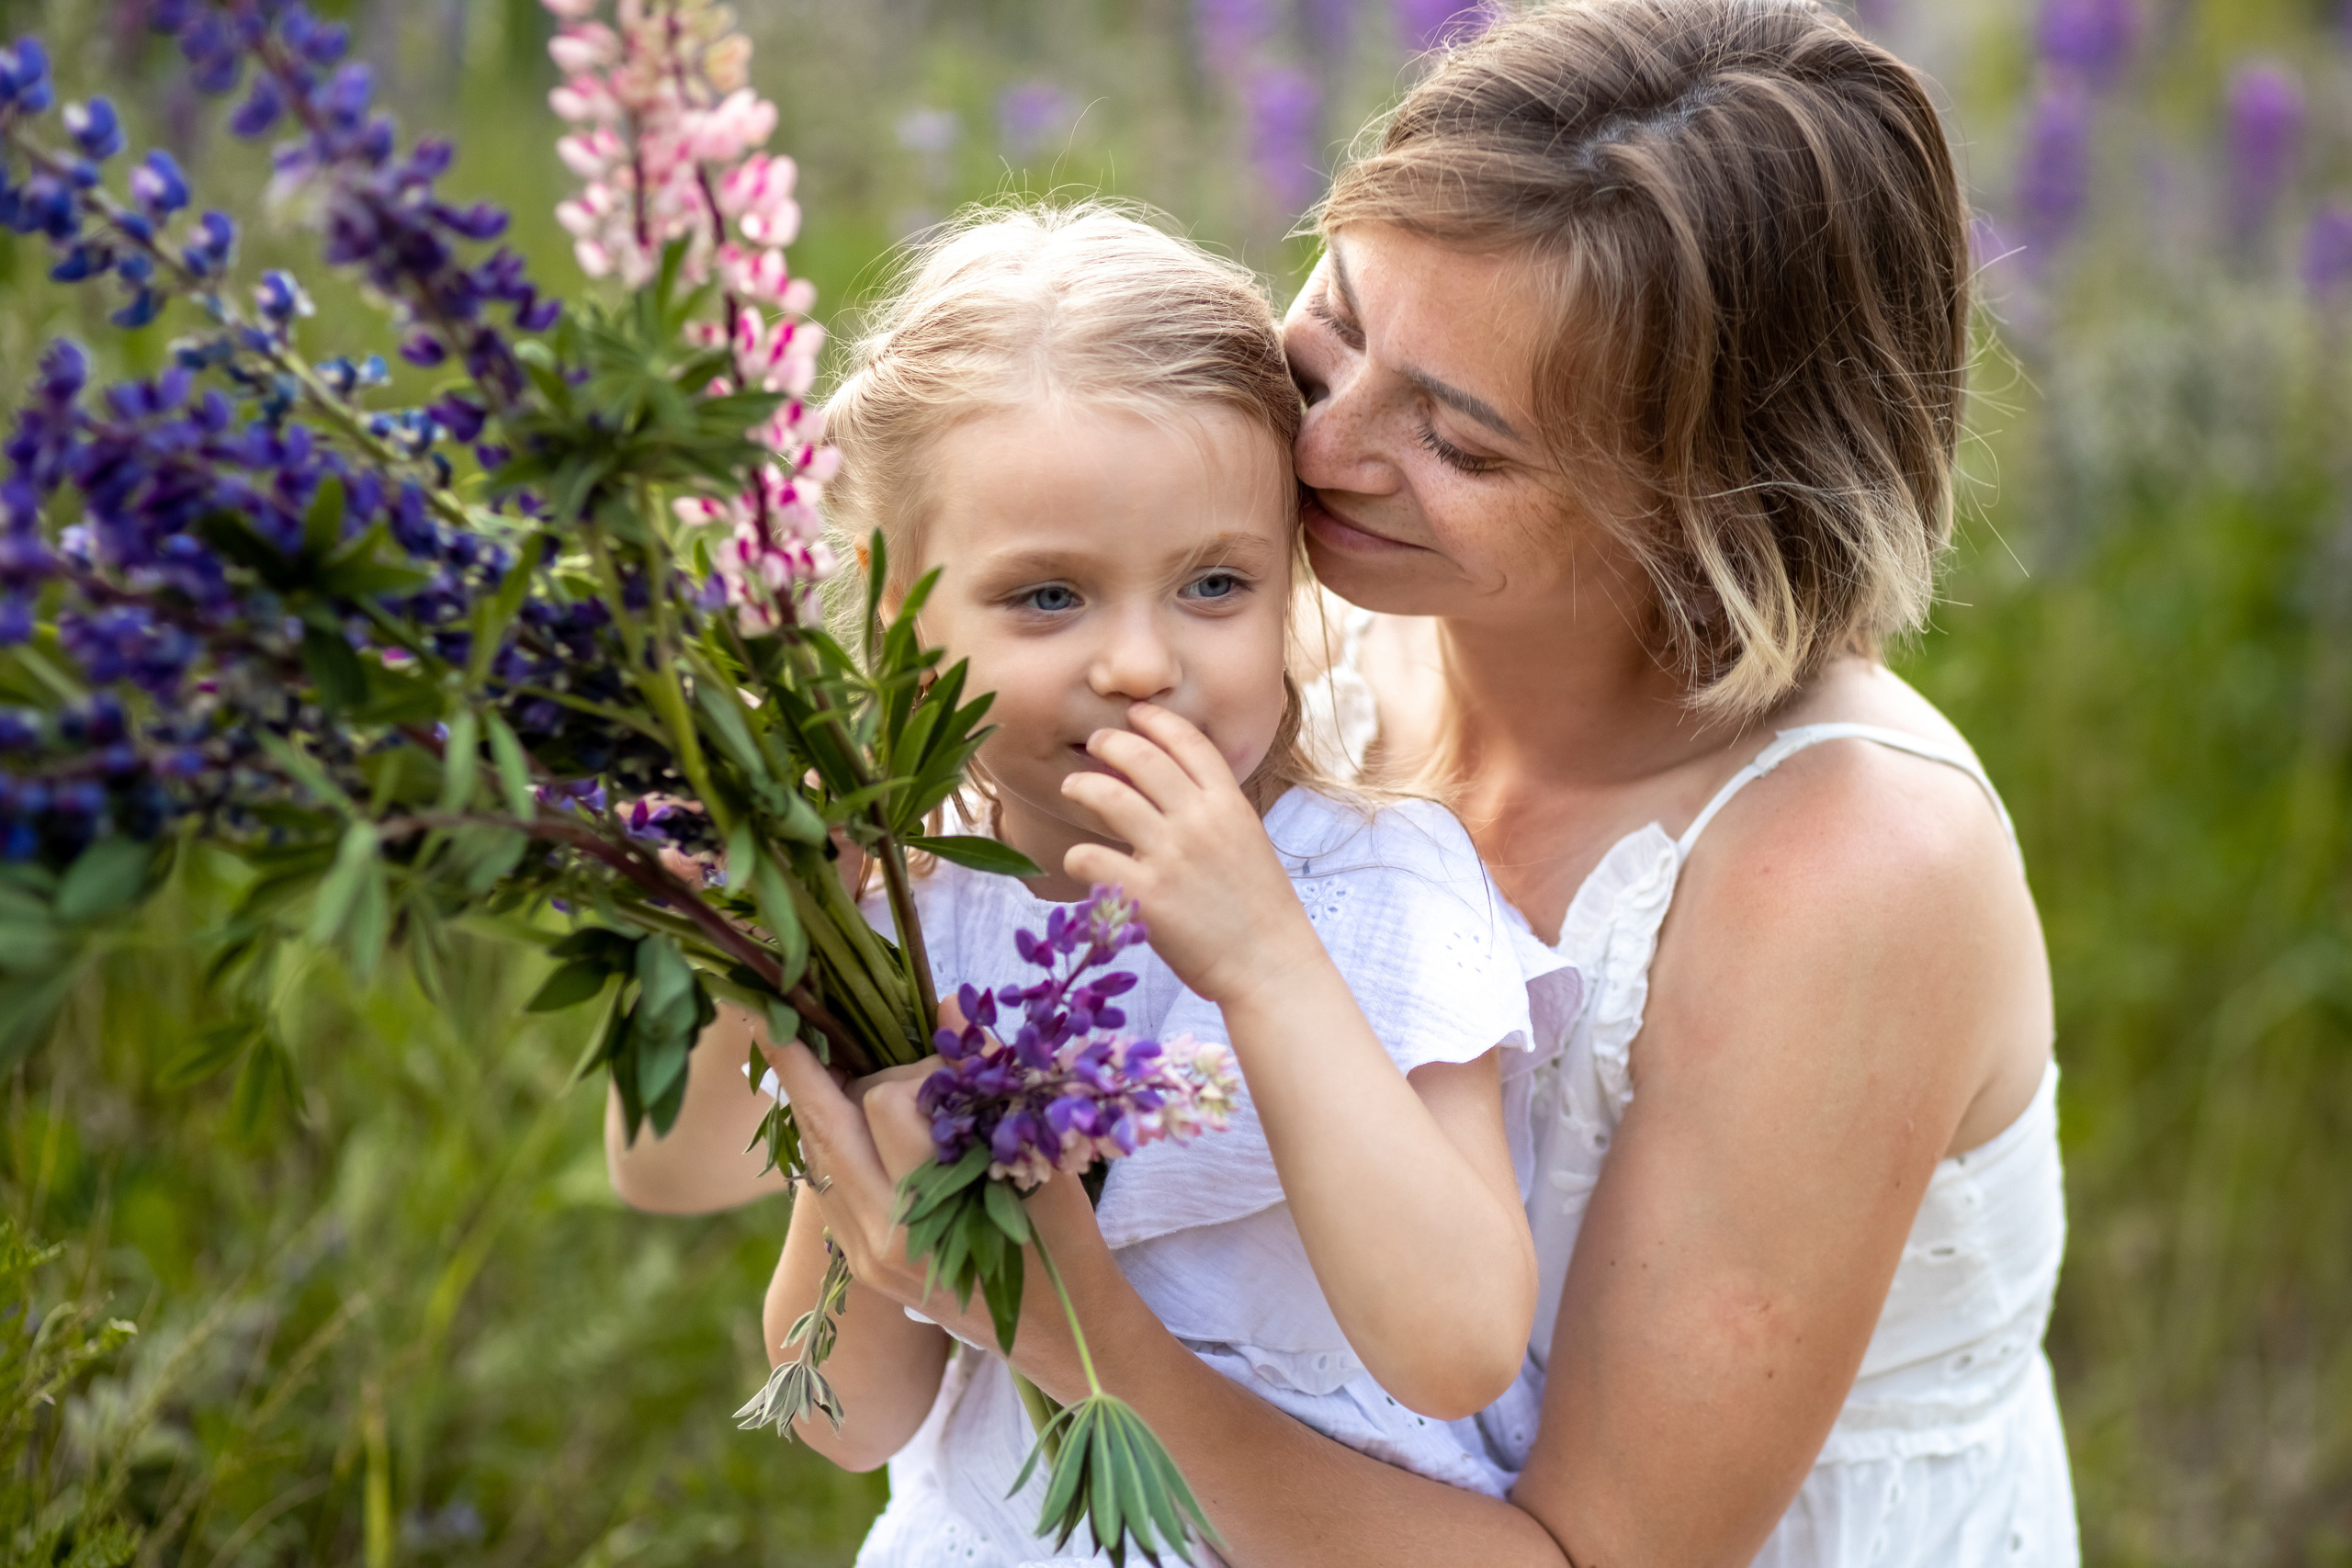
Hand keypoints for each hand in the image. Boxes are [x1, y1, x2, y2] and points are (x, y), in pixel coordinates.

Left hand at [757, 1020, 1098, 1379]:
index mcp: (926, 1212)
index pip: (888, 1102)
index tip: (938, 1056)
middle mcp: (879, 1237)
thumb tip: (948, 1002)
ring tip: (815, 1051)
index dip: (917, 1066)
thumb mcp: (1033, 1156)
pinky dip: (831, 1140)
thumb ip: (985, 1078)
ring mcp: (860, 1255)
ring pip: (814, 1151)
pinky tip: (847, 1114)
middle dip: (835, 1068)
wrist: (1062, 1331)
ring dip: (820, 1100)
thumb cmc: (1063, 1241)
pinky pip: (824, 1183)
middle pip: (830, 1120)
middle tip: (837, 1027)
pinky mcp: (856, 1263)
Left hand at [1059, 700, 1319, 1006]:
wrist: (1270, 964)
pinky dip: (1076, 855)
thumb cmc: (1259, 909)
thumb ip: (1215, 810)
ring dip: (1082, 785)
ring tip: (1072, 786)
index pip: (1188, 742)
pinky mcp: (1146, 894)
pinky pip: (1089, 856)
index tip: (1135, 714)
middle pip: (1141, 758)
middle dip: (1109, 742)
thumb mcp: (1248, 841)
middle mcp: (1199, 821)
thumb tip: (1178, 787)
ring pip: (1108, 796)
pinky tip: (1080, 861)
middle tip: (1094, 743)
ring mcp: (1171, 856)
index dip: (1156, 720)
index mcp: (1229, 804)